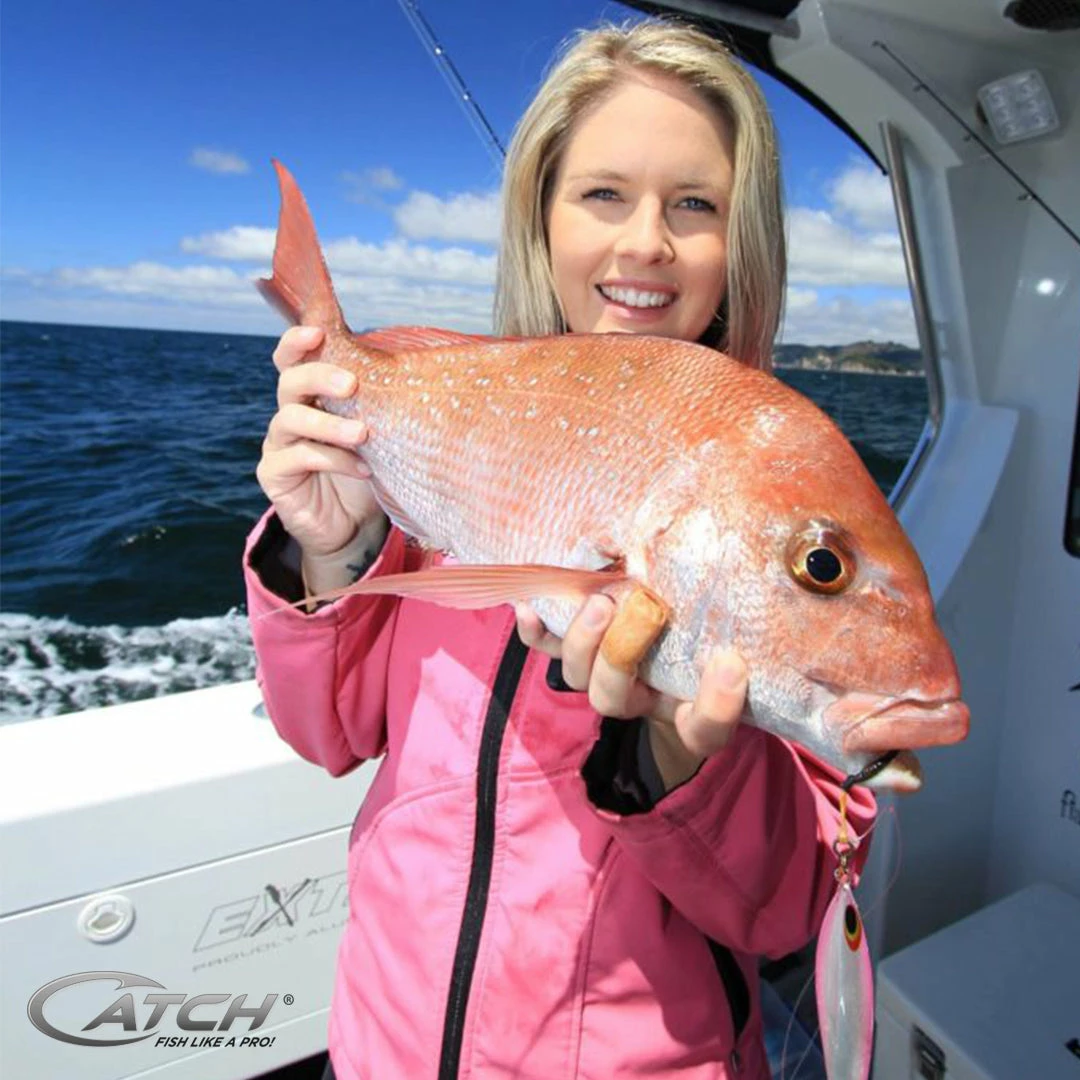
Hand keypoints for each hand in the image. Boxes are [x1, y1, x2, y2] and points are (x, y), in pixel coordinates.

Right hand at [256, 326, 388, 591]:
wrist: (353, 527)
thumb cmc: (368, 470)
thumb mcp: (378, 433)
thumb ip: (380, 403)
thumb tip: (422, 366)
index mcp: (312, 396)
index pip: (294, 358)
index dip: (298, 341)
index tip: (318, 331)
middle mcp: (290, 413)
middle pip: (290, 380)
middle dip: (320, 376)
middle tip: (352, 385)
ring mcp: (278, 443)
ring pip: (290, 418)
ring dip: (329, 423)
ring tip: (362, 434)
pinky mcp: (274, 473)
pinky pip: (298, 458)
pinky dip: (333, 460)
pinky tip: (363, 469)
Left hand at [516, 594, 747, 790]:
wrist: (679, 658)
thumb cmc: (717, 644)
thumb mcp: (737, 637)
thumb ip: (744, 626)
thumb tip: (771, 566)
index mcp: (693, 711)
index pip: (706, 727)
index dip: (717, 705)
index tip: (732, 663)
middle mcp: (645, 702)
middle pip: (616, 699)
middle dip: (622, 654)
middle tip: (644, 607)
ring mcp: (606, 680)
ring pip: (579, 678)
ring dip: (583, 640)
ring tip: (599, 602)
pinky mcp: (578, 655)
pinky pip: (548, 651)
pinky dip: (536, 631)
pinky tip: (528, 606)